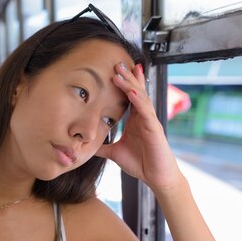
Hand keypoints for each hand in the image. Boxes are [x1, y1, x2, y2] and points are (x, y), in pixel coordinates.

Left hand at [96, 63, 182, 192]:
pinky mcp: (155, 129)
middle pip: (134, 91)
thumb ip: (102, 147)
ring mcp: (150, 121)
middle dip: (126, 77)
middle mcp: (143, 117)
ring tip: (120, 72)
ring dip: (130, 84)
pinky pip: (146, 111)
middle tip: (117, 62)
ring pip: (140, 97)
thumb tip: (85, 146)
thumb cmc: (140, 163)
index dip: (123, 83)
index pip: (128, 97)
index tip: (114, 70)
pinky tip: (132, 91)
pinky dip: (139, 100)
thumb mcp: (114, 153)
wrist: (156, 178)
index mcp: (135, 120)